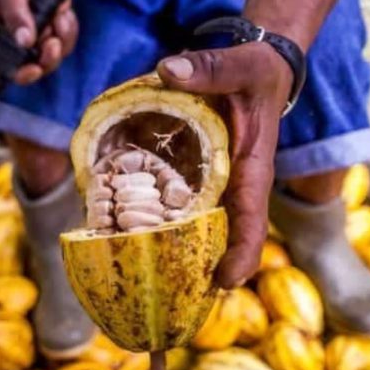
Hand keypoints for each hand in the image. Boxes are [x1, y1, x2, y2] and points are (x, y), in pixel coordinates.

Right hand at [0, 0, 78, 84]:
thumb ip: (15, 14)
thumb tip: (24, 41)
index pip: (6, 65)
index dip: (21, 73)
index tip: (34, 69)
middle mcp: (16, 39)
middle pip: (34, 65)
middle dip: (47, 56)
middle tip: (53, 41)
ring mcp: (38, 36)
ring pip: (54, 56)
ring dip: (61, 38)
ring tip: (59, 15)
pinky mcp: (55, 30)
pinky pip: (66, 41)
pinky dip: (68, 28)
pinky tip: (63, 11)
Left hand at [157, 42, 293, 288]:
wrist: (257, 72)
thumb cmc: (255, 74)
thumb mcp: (241, 67)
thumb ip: (211, 69)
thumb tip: (169, 71)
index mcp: (250, 172)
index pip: (251, 221)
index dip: (241, 255)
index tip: (224, 282)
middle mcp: (230, 189)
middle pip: (216, 240)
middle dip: (195, 272)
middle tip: (167, 301)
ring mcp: (209, 188)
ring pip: (189, 229)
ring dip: (166, 254)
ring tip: (133, 283)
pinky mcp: (189, 180)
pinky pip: (169, 207)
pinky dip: (148, 223)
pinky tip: (113, 235)